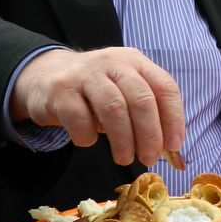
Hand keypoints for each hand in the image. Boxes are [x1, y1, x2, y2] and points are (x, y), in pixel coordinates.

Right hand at [10, 47, 183, 165]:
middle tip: (149, 158)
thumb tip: (176, 157)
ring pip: (114, 108)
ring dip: (123, 140)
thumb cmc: (95, 92)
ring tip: (124, 158)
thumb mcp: (124, 95)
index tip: (174, 146)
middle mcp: (113, 63)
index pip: (165, 87)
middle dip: (149, 134)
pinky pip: (80, 118)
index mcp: (136, 62)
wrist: (44, 76)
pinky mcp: (61, 90)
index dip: (174, 119)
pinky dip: (87, 136)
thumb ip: (149, 119)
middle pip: (141, 99)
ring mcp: (85, 74)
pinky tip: (88, 141)